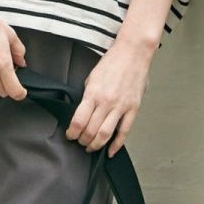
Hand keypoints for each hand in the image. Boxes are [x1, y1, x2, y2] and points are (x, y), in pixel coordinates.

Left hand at [65, 36, 152, 156]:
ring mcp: (121, 106)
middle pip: (90, 131)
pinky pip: (124, 131)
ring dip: (96, 145)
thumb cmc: (112, 62)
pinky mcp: (133, 108)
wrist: (133, 52)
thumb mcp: (92, 77)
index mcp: (93, 93)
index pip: (78, 121)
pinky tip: (111, 151)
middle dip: (83, 140)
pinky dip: (116, 144)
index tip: (70, 135)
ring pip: (105, 134)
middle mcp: (106, 102)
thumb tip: (84, 112)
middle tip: (80, 142)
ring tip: (91, 147)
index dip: (72, 133)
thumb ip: (88, 96)